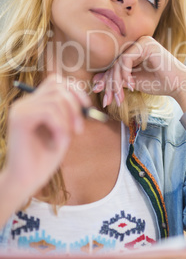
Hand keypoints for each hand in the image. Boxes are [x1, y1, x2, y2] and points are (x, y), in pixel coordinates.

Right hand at [4, 75, 89, 202]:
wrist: (26, 182)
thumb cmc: (44, 159)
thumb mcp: (63, 130)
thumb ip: (70, 113)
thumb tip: (86, 101)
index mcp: (34, 103)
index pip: (56, 81)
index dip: (75, 90)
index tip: (88, 109)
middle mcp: (25, 103)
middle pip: (57, 85)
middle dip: (75, 104)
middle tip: (80, 129)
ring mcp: (20, 109)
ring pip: (55, 100)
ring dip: (68, 121)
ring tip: (66, 140)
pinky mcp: (19, 119)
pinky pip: (49, 112)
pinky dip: (60, 128)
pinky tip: (57, 144)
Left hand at [92, 36, 185, 106]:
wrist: (179, 86)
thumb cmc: (159, 84)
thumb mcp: (132, 83)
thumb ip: (116, 80)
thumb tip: (95, 82)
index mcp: (134, 50)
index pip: (114, 64)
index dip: (106, 81)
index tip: (103, 97)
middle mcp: (137, 43)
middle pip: (114, 63)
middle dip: (110, 84)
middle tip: (107, 100)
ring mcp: (141, 41)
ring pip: (118, 62)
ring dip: (116, 82)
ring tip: (120, 97)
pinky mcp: (145, 44)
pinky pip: (126, 59)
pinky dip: (125, 74)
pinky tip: (131, 86)